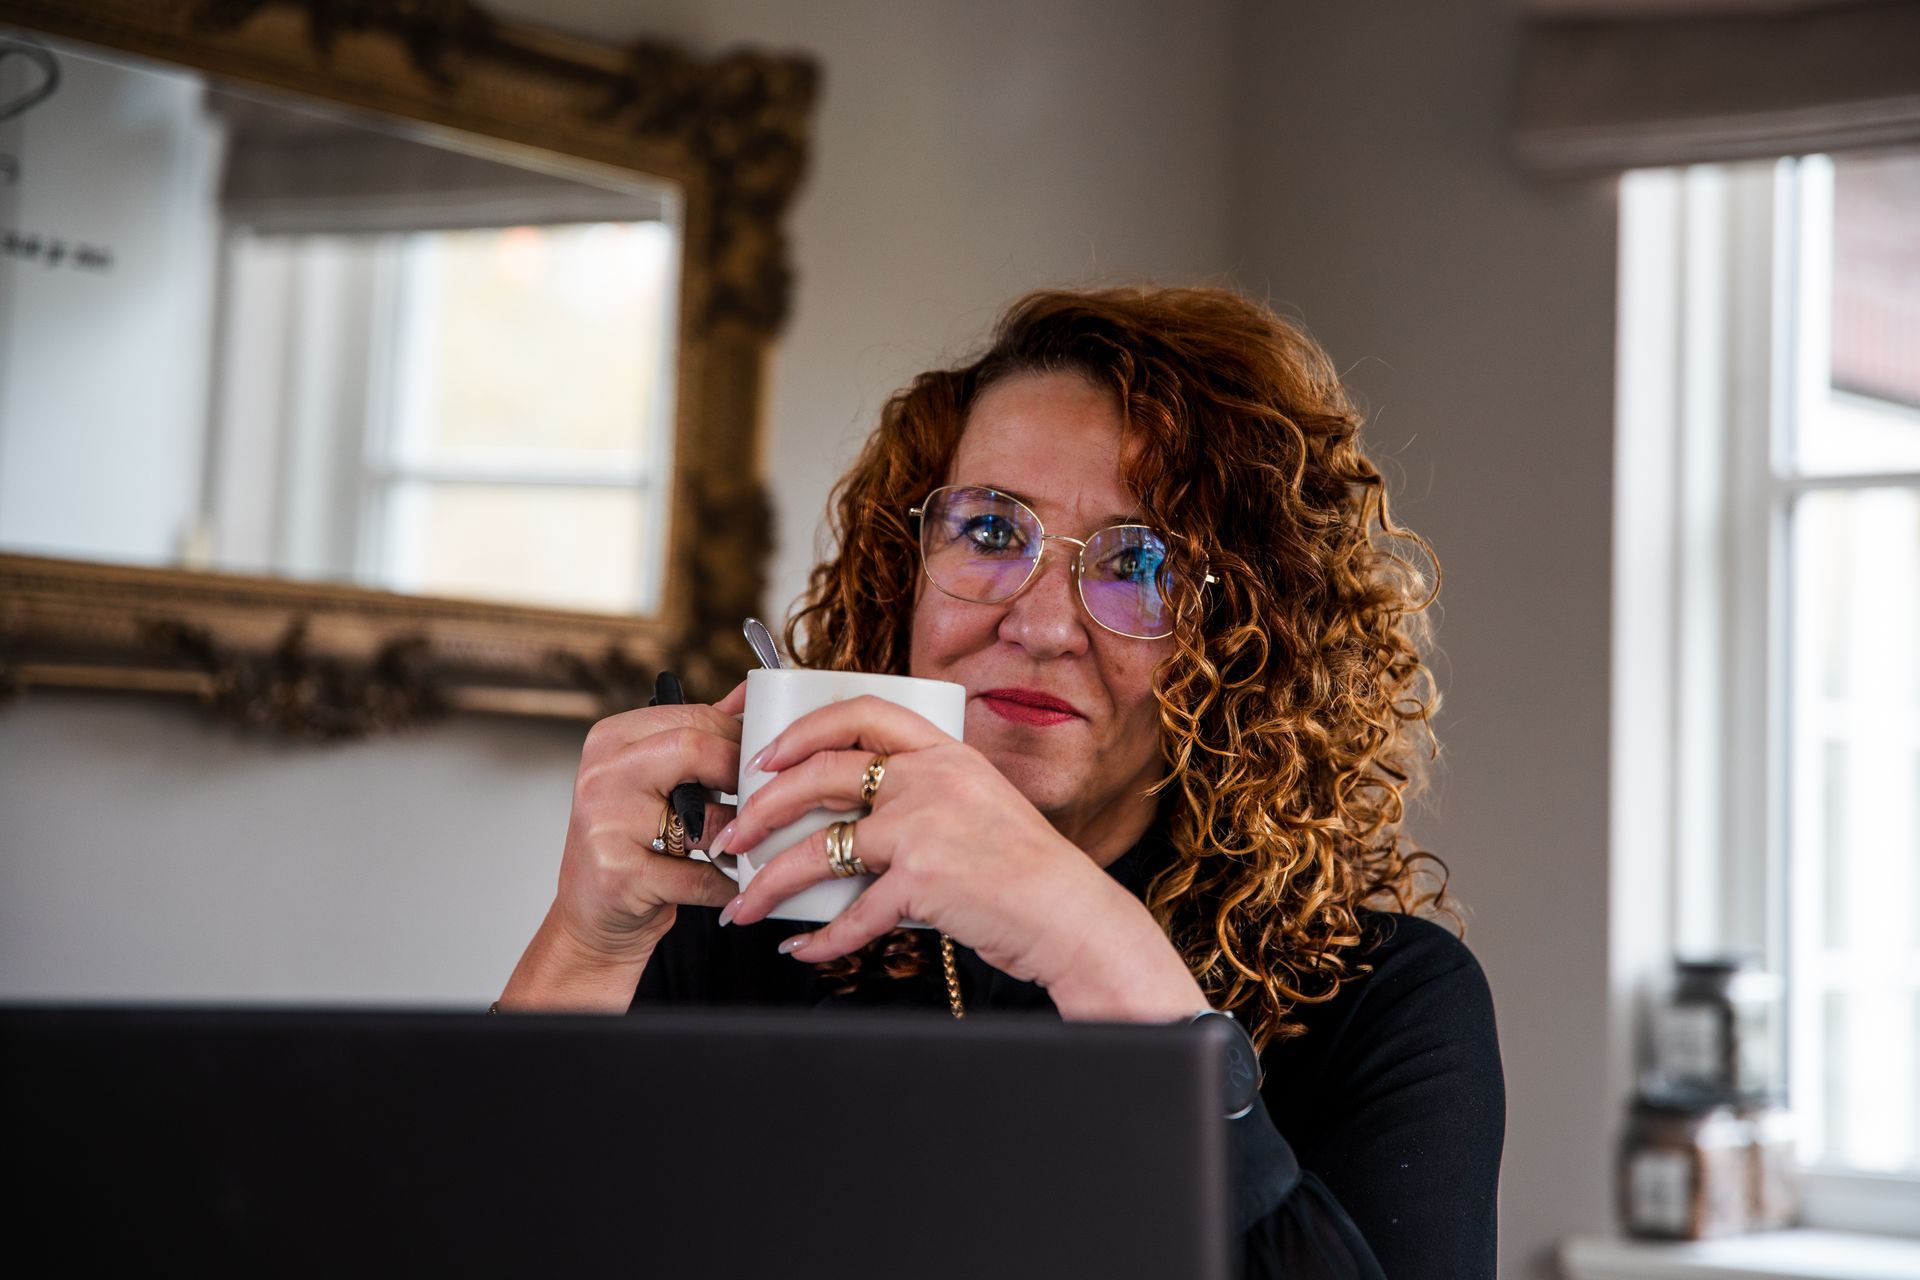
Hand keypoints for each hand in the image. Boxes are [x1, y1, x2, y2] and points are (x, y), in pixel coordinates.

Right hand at [501, 681, 746, 1009]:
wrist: (591, 916)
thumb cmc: (633, 844)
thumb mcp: (654, 780)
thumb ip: (696, 739)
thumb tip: (749, 697)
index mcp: (611, 740)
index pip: (694, 718)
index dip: (742, 739)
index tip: (764, 762)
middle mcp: (602, 776)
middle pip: (696, 750)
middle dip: (742, 778)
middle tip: (763, 801)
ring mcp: (606, 825)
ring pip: (703, 818)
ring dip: (738, 837)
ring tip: (745, 844)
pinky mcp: (619, 875)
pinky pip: (700, 875)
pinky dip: (725, 884)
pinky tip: (731, 885)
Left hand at [716, 695, 1178, 1006]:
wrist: (1072, 916)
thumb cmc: (1027, 871)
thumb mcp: (979, 806)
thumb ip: (924, 798)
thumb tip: (853, 824)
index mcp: (945, 753)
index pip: (861, 712)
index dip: (802, 730)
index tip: (766, 756)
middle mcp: (931, 779)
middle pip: (819, 776)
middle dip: (759, 809)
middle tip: (733, 837)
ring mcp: (925, 827)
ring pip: (819, 848)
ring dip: (769, 882)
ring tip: (743, 904)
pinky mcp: (922, 880)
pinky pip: (852, 914)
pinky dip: (820, 939)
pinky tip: (801, 949)